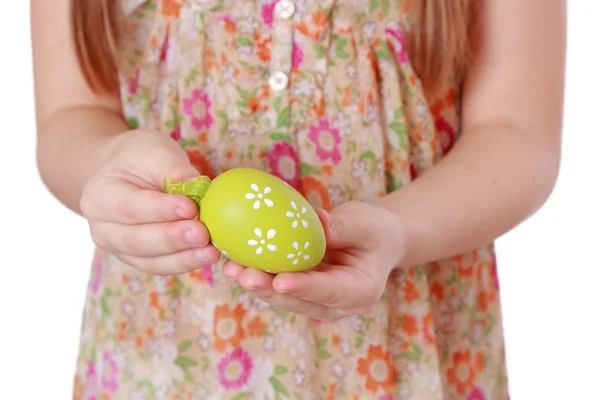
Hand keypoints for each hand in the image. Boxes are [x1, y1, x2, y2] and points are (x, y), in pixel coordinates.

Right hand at [80, 129, 220, 274]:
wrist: (128, 172)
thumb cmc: (140, 158)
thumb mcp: (154, 151)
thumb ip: (174, 169)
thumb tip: (201, 188)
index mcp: (99, 197)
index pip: (129, 207)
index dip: (160, 210)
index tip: (190, 207)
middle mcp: (103, 229)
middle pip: (137, 240)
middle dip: (173, 239)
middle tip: (203, 234)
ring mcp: (120, 249)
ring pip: (150, 261)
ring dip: (184, 258)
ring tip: (211, 252)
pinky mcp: (140, 260)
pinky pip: (162, 266)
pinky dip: (186, 263)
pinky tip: (208, 256)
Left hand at [222, 201, 405, 321]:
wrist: (377, 241)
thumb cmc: (376, 231)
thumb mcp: (366, 224)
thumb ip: (342, 227)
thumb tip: (315, 221)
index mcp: (361, 291)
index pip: (330, 292)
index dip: (304, 287)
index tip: (280, 281)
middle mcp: (337, 304)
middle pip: (300, 300)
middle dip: (270, 289)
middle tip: (244, 275)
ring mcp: (318, 300)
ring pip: (284, 296)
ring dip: (257, 283)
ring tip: (231, 267)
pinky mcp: (303, 290)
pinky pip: (279, 284)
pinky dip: (259, 273)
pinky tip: (235, 260)